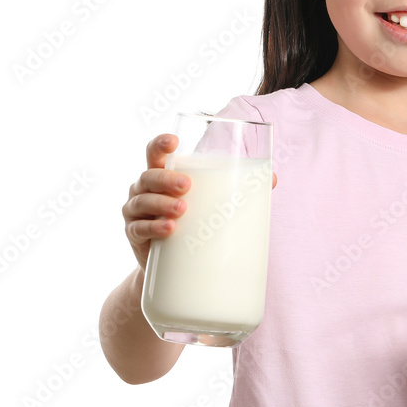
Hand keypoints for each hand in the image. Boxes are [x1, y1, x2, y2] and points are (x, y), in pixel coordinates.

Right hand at [122, 135, 277, 270]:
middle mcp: (144, 189)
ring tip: (182, 209)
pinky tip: (168, 229)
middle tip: (187, 185)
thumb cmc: (193, 221)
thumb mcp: (209, 202)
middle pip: (149, 176)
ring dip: (161, 203)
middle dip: (166, 178)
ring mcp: (136, 212)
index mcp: (162, 174)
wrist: (173, 265)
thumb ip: (238, 188)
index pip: (155, 153)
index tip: (175, 142)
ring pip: (143, 201)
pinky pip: (138, 229)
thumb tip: (272, 178)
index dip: (160, 144)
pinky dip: (152, 228)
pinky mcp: (134, 235)